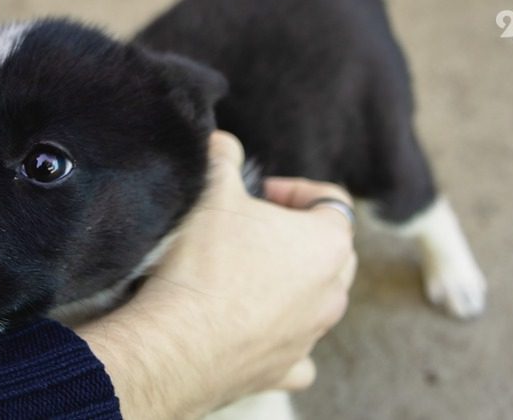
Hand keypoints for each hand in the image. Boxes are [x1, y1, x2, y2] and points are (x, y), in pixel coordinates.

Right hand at [77, 131, 356, 418]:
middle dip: (297, 237)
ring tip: (243, 277)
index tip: (260, 194)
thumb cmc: (205, 263)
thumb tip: (222, 142)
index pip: (332, 201)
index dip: (295, 190)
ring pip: (316, 301)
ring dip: (290, 285)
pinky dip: (282, 340)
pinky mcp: (285, 369)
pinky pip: (297, 353)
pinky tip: (254, 331)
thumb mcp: (212, 192)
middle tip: (252, 231)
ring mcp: (311, 334)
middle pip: (331, 252)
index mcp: (328, 243)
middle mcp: (333, 291)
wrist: (179, 342)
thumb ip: (223, 158)